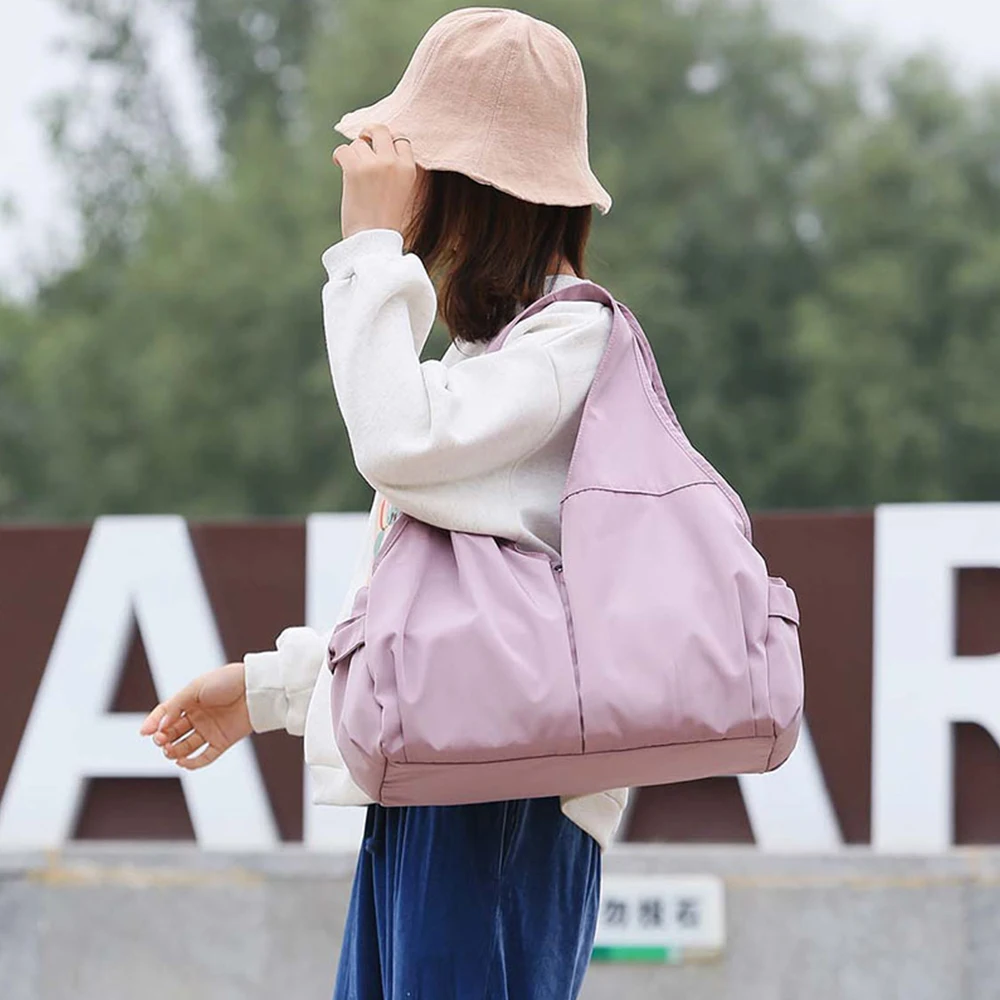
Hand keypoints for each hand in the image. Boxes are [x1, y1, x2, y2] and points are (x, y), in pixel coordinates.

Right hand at [139, 662, 251, 769]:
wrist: (255, 688)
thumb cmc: (227, 681)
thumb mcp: (196, 688)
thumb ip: (176, 705)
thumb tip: (160, 725)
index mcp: (189, 701)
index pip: (166, 714)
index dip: (154, 723)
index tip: (144, 733)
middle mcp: (198, 716)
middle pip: (173, 732)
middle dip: (163, 738)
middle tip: (160, 740)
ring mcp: (210, 730)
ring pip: (185, 746)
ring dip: (174, 751)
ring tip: (169, 751)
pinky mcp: (222, 741)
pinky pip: (205, 756)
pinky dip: (193, 762)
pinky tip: (182, 762)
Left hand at [332, 123, 418, 239]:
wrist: (373, 242)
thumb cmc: (384, 222)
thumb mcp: (400, 192)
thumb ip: (394, 169)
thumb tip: (375, 145)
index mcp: (409, 169)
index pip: (400, 139)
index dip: (387, 143)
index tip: (378, 152)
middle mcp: (394, 163)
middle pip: (380, 130)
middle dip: (368, 135)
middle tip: (362, 144)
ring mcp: (375, 164)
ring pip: (358, 143)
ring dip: (353, 155)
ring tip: (353, 174)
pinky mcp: (355, 169)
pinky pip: (343, 150)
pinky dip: (339, 157)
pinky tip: (339, 166)